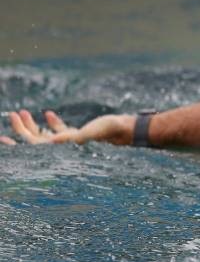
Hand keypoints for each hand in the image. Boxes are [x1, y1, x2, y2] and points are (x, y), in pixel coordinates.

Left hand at [0, 110, 134, 145]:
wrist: (125, 130)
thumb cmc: (110, 130)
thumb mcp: (92, 132)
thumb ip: (76, 136)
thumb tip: (54, 139)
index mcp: (62, 149)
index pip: (33, 146)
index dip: (19, 139)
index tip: (3, 135)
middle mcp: (63, 148)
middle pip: (34, 141)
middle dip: (21, 128)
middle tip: (13, 114)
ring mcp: (69, 143)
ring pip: (44, 136)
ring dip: (32, 124)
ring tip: (23, 112)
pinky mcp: (77, 136)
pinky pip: (59, 131)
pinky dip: (52, 123)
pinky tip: (48, 113)